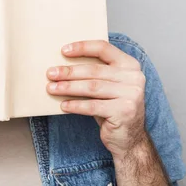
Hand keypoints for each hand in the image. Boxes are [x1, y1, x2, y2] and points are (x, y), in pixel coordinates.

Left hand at [46, 40, 146, 159]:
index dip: (82, 47)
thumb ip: (94, 73)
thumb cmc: (112, 106)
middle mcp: (134, 77)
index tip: (63, 50)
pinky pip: (93, 106)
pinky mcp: (124, 112)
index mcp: (129, 65)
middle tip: (51, 74)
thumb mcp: (107, 86)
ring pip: (92, 87)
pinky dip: (75, 105)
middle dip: (69, 72)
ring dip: (68, 87)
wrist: (129, 137)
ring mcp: (131, 95)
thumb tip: (61, 66)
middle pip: (94, 70)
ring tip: (52, 88)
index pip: (103, 48)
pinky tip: (63, 105)